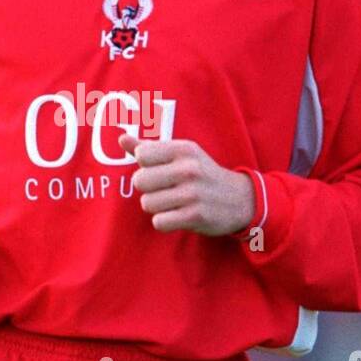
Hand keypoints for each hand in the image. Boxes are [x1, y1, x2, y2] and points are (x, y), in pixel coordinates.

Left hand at [118, 134, 254, 236]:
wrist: (239, 199)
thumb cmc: (201, 174)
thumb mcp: (181, 155)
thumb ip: (149, 148)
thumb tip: (121, 139)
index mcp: (183, 149)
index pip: (142, 155)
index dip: (146, 166)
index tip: (160, 170)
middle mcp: (188, 169)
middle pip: (139, 181)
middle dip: (148, 189)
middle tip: (165, 190)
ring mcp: (193, 193)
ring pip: (147, 203)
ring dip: (156, 207)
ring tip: (173, 203)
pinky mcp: (195, 216)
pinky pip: (159, 222)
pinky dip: (164, 222)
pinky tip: (177, 216)